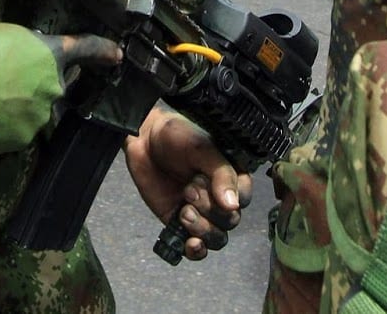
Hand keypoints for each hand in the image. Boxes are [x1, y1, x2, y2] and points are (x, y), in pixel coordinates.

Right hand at [0, 23, 119, 153]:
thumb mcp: (0, 32)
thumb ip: (19, 43)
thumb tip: (14, 49)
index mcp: (50, 55)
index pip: (85, 49)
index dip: (102, 51)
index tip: (116, 55)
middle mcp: (52, 86)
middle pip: (49, 87)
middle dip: (30, 86)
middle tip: (1, 80)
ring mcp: (39, 116)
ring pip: (30, 112)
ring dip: (15, 107)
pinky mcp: (21, 139)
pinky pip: (14, 132)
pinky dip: (1, 126)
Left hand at [124, 107, 250, 260]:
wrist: (144, 139)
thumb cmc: (177, 135)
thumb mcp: (201, 148)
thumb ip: (220, 174)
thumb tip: (233, 205)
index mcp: (232, 177)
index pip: (243, 199)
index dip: (226, 197)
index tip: (201, 180)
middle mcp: (220, 198)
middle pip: (230, 221)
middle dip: (208, 209)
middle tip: (188, 189)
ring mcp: (202, 213)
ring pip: (217, 238)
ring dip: (202, 230)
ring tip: (184, 212)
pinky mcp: (181, 223)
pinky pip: (197, 248)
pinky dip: (196, 251)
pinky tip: (190, 244)